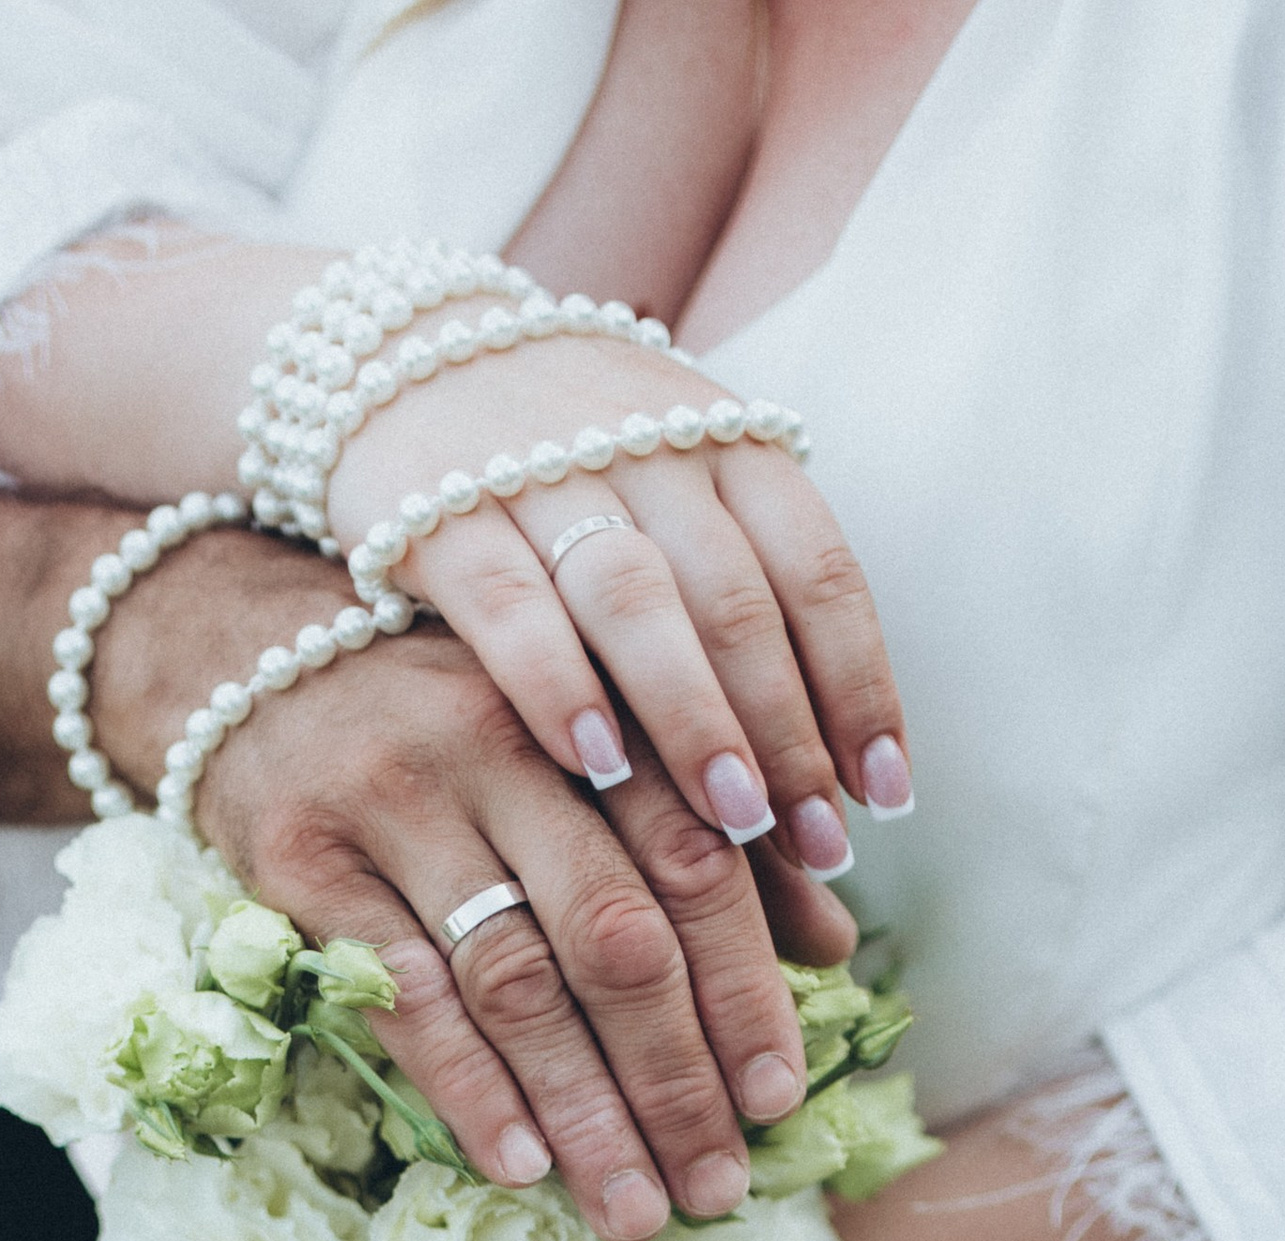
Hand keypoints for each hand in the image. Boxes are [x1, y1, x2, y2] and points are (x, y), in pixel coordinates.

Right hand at [107, 544, 857, 1240]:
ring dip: (586, 1112)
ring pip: (517, 980)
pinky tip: (520, 1167)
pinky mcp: (302, 857)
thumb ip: (700, 832)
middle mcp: (503, 740)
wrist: (236, 653)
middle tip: (717, 1189)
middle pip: (618, 935)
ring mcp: (395, 798)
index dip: (747, 988)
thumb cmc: (446, 722)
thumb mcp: (578, 746)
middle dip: (678, 1078)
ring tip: (633, 1210)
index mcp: (595, 710)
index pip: (697, 863)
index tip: (781, 1099)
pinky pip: (402, 996)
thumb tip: (833, 949)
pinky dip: (470, 1090)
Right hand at [332, 336, 911, 875]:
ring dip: (694, 714)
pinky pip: (510, 603)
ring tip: (735, 818)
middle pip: (737, 599)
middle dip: (788, 729)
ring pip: (638, 600)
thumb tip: (839, 771)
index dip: (859, 685)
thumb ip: (747, 604)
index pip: (817, 570)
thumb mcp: (678, 499)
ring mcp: (543, 474)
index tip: (886, 796)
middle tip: (820, 842)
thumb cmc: (572, 470)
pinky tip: (596, 763)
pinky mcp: (444, 509)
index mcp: (727, 445)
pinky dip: (556, 682)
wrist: (399, 354)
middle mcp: (647, 449)